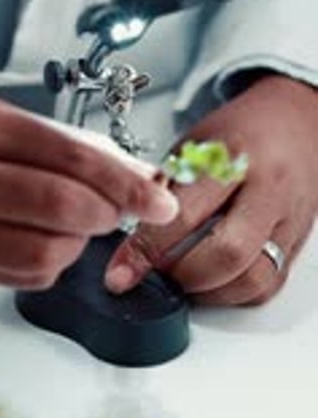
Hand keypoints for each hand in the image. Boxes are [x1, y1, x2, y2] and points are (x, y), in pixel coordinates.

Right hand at [0, 86, 177, 288]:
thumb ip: (49, 136)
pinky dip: (52, 260)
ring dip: (81, 240)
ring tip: (75, 219)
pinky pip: (22, 275)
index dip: (124, 182)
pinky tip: (47, 237)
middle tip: (121, 206)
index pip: (68, 158)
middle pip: (61, 210)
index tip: (159, 198)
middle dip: (110, 212)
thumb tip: (119, 167)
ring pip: (46, 252)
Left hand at [106, 76, 317, 305]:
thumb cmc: (241, 131)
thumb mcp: (192, 144)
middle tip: (155, 273)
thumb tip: (128, 235)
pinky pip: (266, 286)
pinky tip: (211, 281)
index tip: (120, 272)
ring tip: (181, 279)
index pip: (185, 215)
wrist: (294, 123)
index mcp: (233, 157)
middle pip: (226, 254)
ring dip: (207, 291)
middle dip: (181, 276)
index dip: (146, 250)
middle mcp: (268, 190)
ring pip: (251, 280)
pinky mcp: (297, 243)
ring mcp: (288, 220)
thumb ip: (163, 188)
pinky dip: (232, 293)